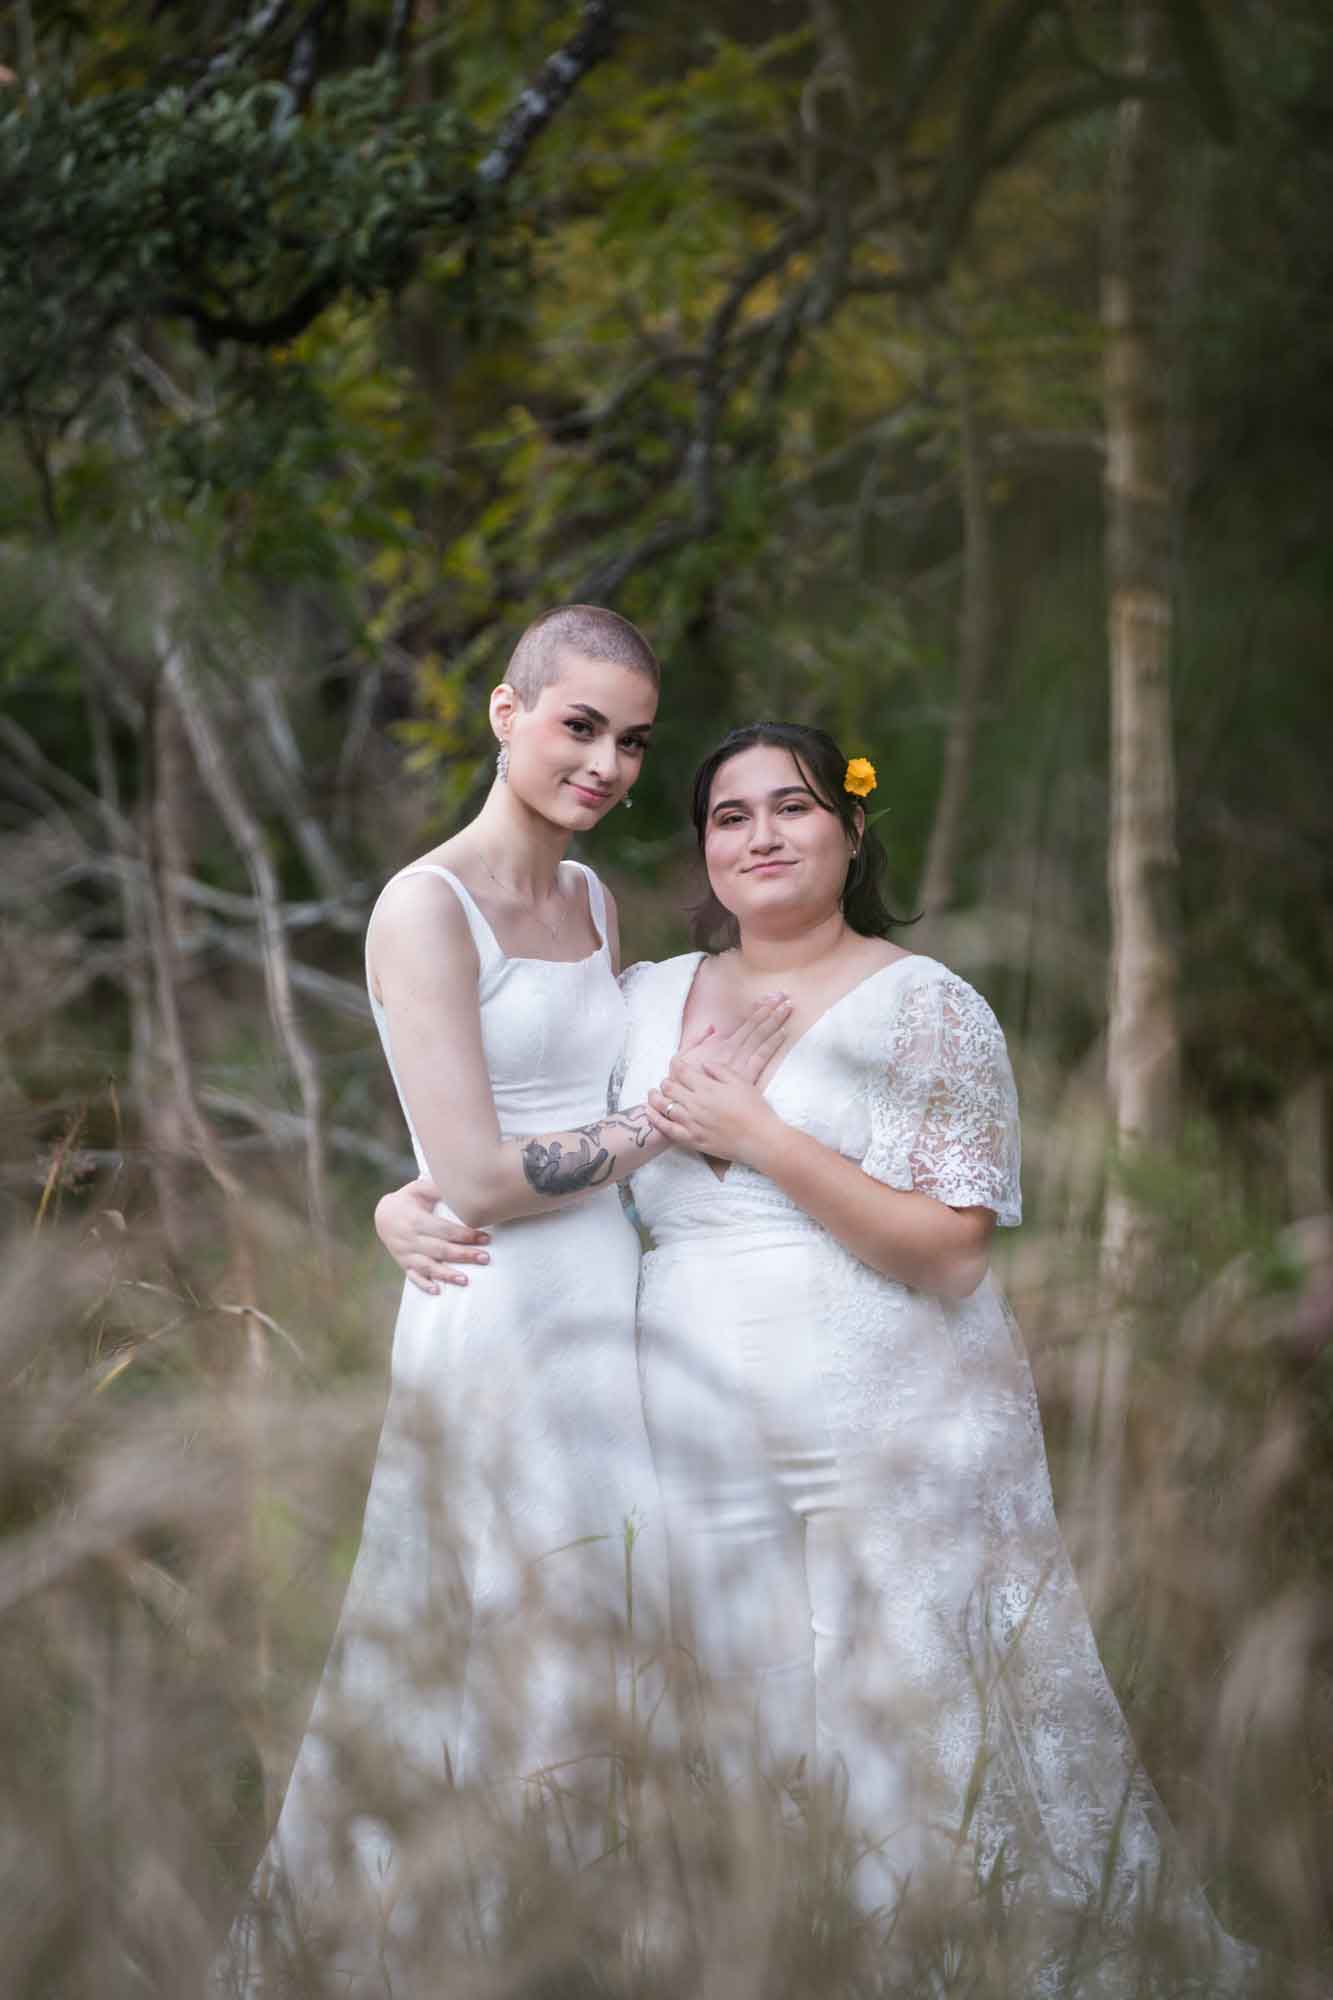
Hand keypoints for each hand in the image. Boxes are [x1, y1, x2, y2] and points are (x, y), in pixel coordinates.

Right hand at [374, 1176, 490, 1293]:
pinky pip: (413, 1277)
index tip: (485, 1238)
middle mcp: (410, 1239)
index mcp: (415, 1220)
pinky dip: (424, 1285)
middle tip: (485, 1258)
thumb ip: (436, 1187)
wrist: (383, 1215)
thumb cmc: (408, 1200)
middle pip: (440, 1250)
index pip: (444, 1230)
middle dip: (463, 1255)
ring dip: (447, 1274)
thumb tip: (458, 1184)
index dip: (465, 1235)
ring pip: (428, 1267)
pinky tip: (437, 1291)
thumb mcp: (418, 1189)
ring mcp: (405, 1254)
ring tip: (466, 1280)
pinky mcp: (403, 1264)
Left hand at [645, 1056, 780, 1167]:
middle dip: (666, 1081)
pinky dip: (656, 1120)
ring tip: (652, 1093)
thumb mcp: (741, 1082)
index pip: (682, 1071)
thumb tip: (703, 1065)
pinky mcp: (692, 1140)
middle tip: (667, 1081)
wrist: (760, 1140)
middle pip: (670, 1088)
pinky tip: (650, 1114)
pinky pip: (667, 1129)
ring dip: (655, 1098)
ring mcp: (692, 1123)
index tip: (674, 1062)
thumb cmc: (755, 1110)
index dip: (675, 1064)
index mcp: (707, 1088)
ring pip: (664, 1107)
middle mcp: (695, 1104)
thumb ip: (720, 1071)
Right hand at [680, 993, 789, 1086]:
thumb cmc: (683, 1083)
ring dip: (774, 1023)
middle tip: (785, 997)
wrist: (686, 1107)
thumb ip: (696, 1040)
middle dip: (771, 1012)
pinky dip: (772, 1045)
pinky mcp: (745, 1080)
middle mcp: (732, 1053)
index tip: (772, 998)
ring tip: (787, 1008)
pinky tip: (782, 1034)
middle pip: (756, 1029)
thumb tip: (713, 1026)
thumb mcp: (682, 1059)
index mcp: (720, 1047)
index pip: (745, 1025)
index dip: (759, 1011)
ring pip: (760, 1040)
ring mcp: (740, 1066)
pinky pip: (761, 1059)